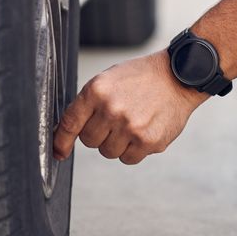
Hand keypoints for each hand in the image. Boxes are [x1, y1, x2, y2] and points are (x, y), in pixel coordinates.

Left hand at [53, 50, 208, 164]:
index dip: (61, 141)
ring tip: (132, 122)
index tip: (58, 152)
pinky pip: (128, 159)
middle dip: (98, 134)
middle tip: (115, 120)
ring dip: (117, 143)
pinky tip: (143, 131)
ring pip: (108, 152)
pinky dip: (133, 150)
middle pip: (89, 141)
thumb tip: (67, 132)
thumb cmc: (142, 77)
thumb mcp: (109, 80)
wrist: (178, 76)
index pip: (70, 123)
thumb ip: (88, 104)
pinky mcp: (148, 141)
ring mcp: (130, 127)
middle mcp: (111, 109)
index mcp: (97, 91)